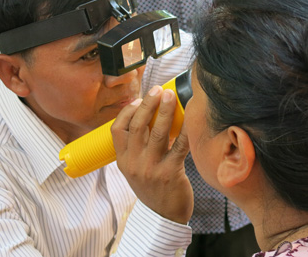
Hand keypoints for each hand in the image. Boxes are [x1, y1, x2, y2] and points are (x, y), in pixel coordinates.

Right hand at [112, 86, 192, 224]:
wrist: (163, 217)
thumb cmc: (151, 188)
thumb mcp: (135, 169)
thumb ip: (137, 147)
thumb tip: (146, 116)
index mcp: (123, 161)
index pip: (117, 130)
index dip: (127, 111)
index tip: (138, 99)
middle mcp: (134, 164)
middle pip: (138, 126)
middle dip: (148, 104)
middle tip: (158, 90)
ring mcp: (151, 169)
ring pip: (157, 133)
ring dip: (165, 111)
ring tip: (171, 96)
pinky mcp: (171, 174)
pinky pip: (179, 146)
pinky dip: (185, 130)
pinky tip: (189, 118)